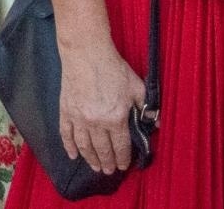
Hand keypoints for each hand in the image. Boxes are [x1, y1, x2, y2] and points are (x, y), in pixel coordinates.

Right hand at [57, 39, 145, 173]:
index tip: (123, 166)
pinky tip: (73, 155)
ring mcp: (79, 119)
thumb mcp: (136, 86)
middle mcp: (96, 123)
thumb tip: (157, 122)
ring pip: (84, 146)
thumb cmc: (113, 68)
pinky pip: (66, 135)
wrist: (86, 53)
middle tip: (108, 171)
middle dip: (107, 163)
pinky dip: (69, 147)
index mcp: (116, 118)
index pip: (120, 146)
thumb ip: (146, 107)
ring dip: (90, 159)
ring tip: (95, 167)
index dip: (123, 158)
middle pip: (102, 150)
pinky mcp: (66, 112)